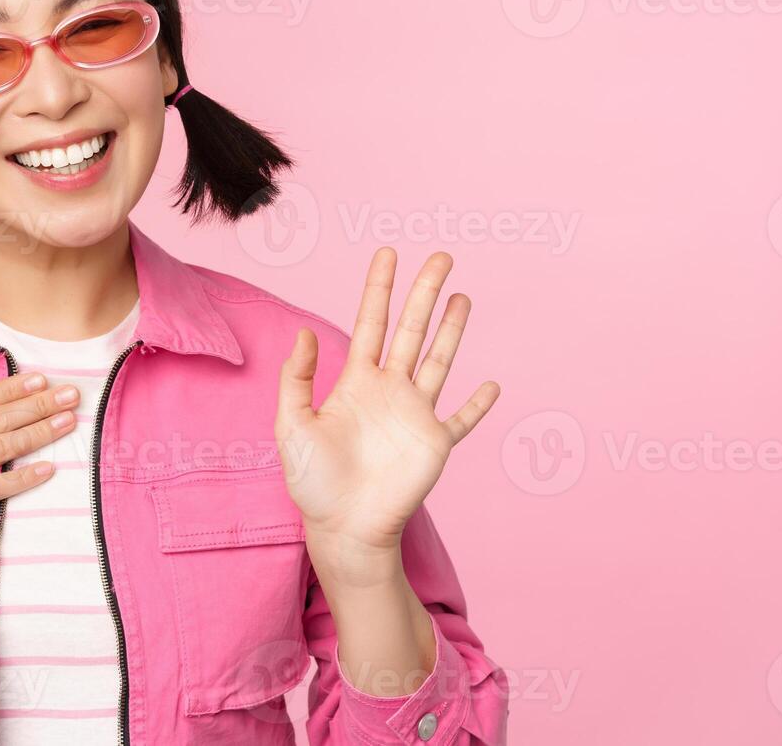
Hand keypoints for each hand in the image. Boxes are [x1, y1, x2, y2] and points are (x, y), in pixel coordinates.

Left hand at [275, 248, 499, 568]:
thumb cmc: (311, 481)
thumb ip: (296, 378)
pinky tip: (491, 385)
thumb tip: (306, 333)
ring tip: (463, 296)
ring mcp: (414, 415)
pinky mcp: (434, 445)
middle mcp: (388, 390)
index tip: (388, 254)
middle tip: (441, 257)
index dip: (379, 288)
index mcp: (355, 381)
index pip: (370, 323)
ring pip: (438, 361)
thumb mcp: (291, 424)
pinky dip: (477, 405)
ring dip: (452, 330)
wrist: (341, 527)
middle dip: (424, 293)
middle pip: (411, 329)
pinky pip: (461, 420)